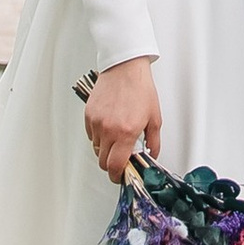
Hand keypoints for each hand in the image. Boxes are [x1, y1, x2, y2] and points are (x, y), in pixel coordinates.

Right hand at [84, 55, 159, 182]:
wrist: (125, 68)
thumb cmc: (141, 89)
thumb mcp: (154, 118)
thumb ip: (154, 142)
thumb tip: (151, 157)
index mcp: (126, 133)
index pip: (115, 166)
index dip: (117, 176)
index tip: (120, 176)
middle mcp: (108, 130)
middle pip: (103, 161)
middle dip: (112, 164)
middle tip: (121, 157)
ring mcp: (97, 123)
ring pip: (96, 148)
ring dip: (105, 149)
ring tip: (116, 137)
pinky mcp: (89, 115)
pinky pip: (91, 135)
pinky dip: (98, 136)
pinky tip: (109, 126)